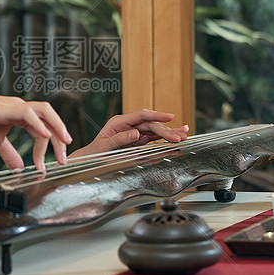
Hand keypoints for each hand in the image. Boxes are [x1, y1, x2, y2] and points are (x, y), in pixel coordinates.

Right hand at [0, 87, 71, 172]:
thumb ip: (9, 153)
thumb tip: (19, 168)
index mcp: (22, 115)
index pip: (45, 128)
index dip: (50, 147)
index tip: (47, 166)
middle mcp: (22, 108)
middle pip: (51, 118)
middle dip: (61, 138)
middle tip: (64, 159)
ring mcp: (15, 106)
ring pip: (45, 111)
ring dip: (57, 127)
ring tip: (63, 143)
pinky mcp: (6, 108)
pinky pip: (28, 113)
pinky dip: (39, 124)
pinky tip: (45, 135)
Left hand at [69, 109, 188, 158]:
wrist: (89, 159)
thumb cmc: (95, 153)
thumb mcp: (105, 146)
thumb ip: (121, 139)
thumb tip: (137, 133)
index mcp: (119, 122)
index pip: (141, 115)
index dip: (157, 115)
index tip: (170, 116)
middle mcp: (127, 124)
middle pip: (150, 124)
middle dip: (166, 130)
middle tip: (180, 137)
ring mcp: (133, 131)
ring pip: (153, 130)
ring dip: (168, 133)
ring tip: (184, 134)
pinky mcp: (136, 139)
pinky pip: (152, 137)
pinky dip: (163, 138)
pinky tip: (175, 137)